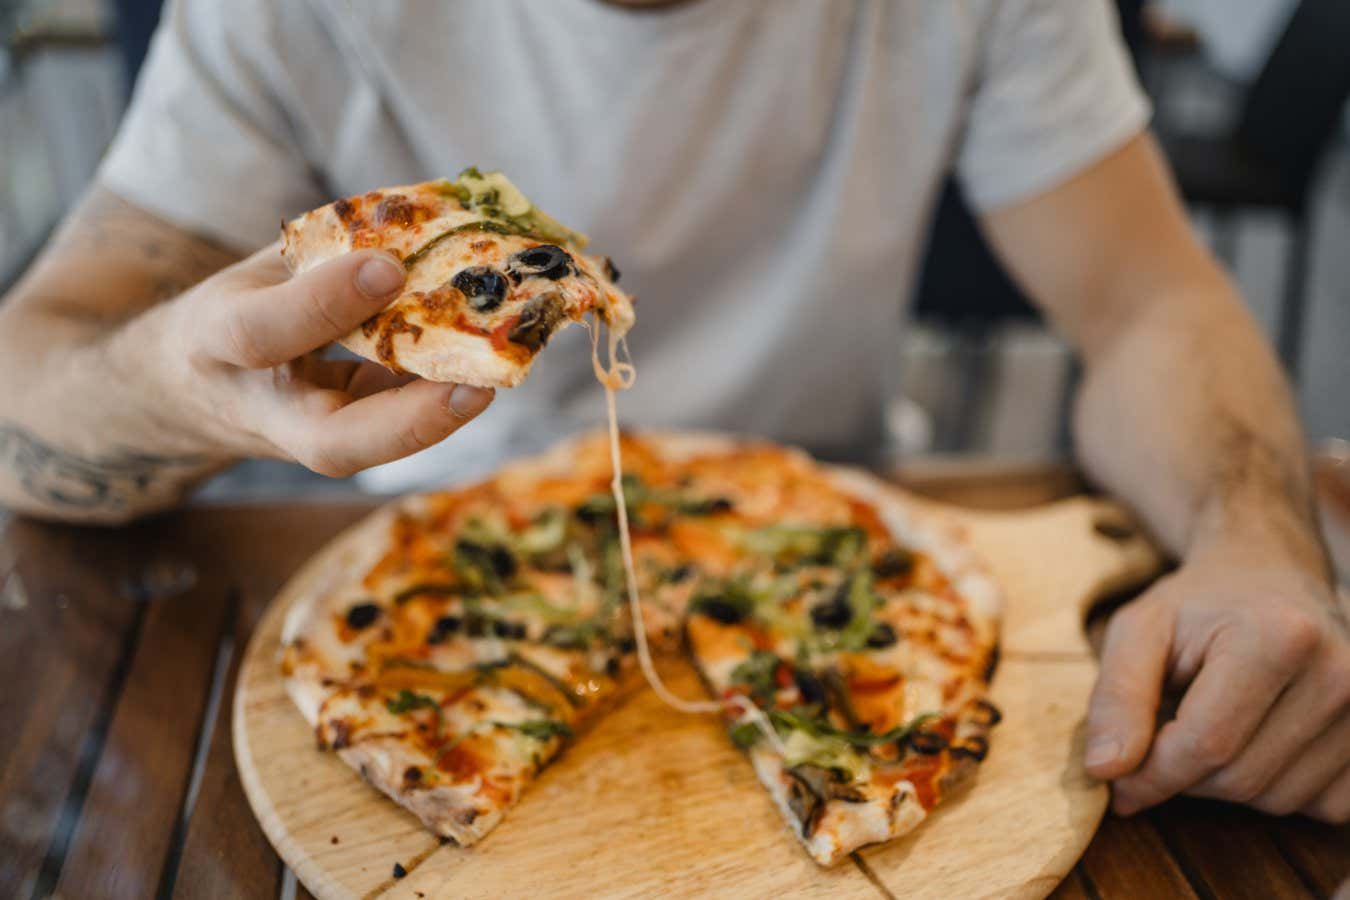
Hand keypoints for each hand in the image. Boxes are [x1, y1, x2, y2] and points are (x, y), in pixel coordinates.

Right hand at [147, 244, 493, 475]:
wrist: (188, 389)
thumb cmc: (241, 306)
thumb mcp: (261, 269)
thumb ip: (326, 254)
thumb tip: (428, 221)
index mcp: (218, 341)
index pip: (263, 333)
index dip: (325, 302)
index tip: (388, 268)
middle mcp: (262, 409)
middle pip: (332, 446)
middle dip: (408, 422)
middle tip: (477, 388)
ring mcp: (303, 440)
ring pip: (373, 451)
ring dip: (438, 416)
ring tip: (498, 373)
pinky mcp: (340, 446)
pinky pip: (392, 431)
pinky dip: (439, 399)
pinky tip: (486, 363)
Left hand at [1083, 542, 1349, 822]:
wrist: (1268, 577)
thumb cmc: (1197, 607)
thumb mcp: (1138, 631)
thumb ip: (1117, 696)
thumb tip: (1105, 769)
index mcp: (1279, 636)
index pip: (1206, 745)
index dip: (1151, 775)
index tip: (1116, 781)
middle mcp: (1341, 672)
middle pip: (1240, 779)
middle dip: (1184, 776)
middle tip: (1163, 737)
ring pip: (1277, 800)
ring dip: (1226, 783)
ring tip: (1211, 725)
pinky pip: (1320, 806)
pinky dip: (1274, 788)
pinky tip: (1256, 740)